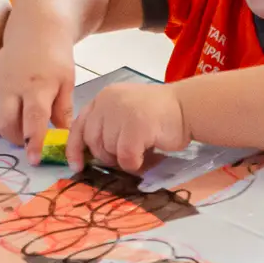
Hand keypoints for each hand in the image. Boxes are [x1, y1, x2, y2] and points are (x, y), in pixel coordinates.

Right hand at [0, 40, 76, 159]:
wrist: (34, 32)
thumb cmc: (54, 59)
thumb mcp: (66, 82)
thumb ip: (63, 110)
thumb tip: (63, 137)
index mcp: (37, 85)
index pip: (34, 119)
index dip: (34, 142)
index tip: (34, 159)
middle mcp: (11, 86)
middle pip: (7, 125)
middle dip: (18, 140)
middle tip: (30, 139)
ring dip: (6, 132)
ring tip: (21, 123)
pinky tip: (11, 110)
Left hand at [71, 83, 189, 173]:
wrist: (188, 107)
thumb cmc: (160, 114)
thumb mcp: (125, 111)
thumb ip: (107, 125)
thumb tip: (87, 155)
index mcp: (104, 97)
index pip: (79, 125)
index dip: (75, 148)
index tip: (77, 165)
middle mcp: (108, 101)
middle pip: (93, 142)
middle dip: (107, 156)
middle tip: (128, 155)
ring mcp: (121, 113)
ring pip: (109, 152)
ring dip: (125, 160)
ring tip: (143, 151)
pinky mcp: (136, 127)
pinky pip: (126, 159)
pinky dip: (137, 163)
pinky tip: (149, 155)